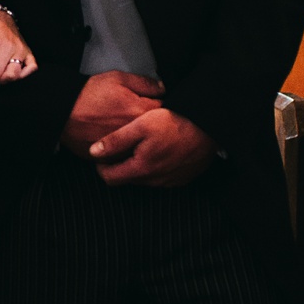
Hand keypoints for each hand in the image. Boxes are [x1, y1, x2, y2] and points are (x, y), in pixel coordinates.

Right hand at [59, 70, 163, 155]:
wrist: (61, 111)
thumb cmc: (88, 94)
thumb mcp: (118, 78)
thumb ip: (145, 83)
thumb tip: (162, 88)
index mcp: (140, 112)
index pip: (163, 110)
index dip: (156, 104)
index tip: (150, 103)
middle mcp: (134, 134)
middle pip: (152, 131)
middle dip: (148, 123)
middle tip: (134, 114)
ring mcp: (121, 148)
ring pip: (138, 146)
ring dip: (136, 139)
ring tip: (121, 127)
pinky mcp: (107, 158)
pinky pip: (121, 156)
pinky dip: (120, 149)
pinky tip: (112, 138)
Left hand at [88, 105, 215, 188]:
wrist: (209, 127)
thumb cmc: (175, 122)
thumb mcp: (141, 124)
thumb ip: (116, 140)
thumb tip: (93, 152)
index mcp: (141, 168)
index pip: (110, 178)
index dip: (101, 166)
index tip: (102, 153)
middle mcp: (155, 181)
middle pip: (127, 178)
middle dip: (121, 164)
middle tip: (123, 145)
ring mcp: (170, 182)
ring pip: (145, 178)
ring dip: (140, 165)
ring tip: (143, 145)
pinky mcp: (183, 179)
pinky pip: (162, 177)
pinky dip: (156, 167)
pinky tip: (160, 149)